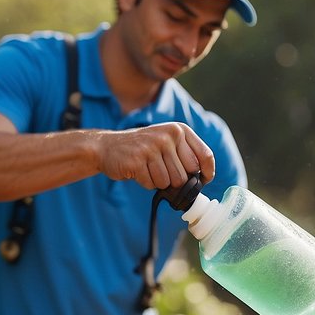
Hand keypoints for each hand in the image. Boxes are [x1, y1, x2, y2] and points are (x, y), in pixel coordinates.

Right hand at [97, 122, 215, 189]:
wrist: (108, 146)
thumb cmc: (143, 149)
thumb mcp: (167, 142)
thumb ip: (186, 155)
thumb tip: (203, 180)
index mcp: (179, 130)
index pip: (205, 156)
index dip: (207, 173)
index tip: (204, 182)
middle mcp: (168, 135)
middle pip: (186, 175)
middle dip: (175, 180)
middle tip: (161, 170)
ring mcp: (152, 146)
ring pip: (169, 182)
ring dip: (158, 182)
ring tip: (147, 168)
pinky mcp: (138, 159)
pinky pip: (152, 184)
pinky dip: (145, 182)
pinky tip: (138, 171)